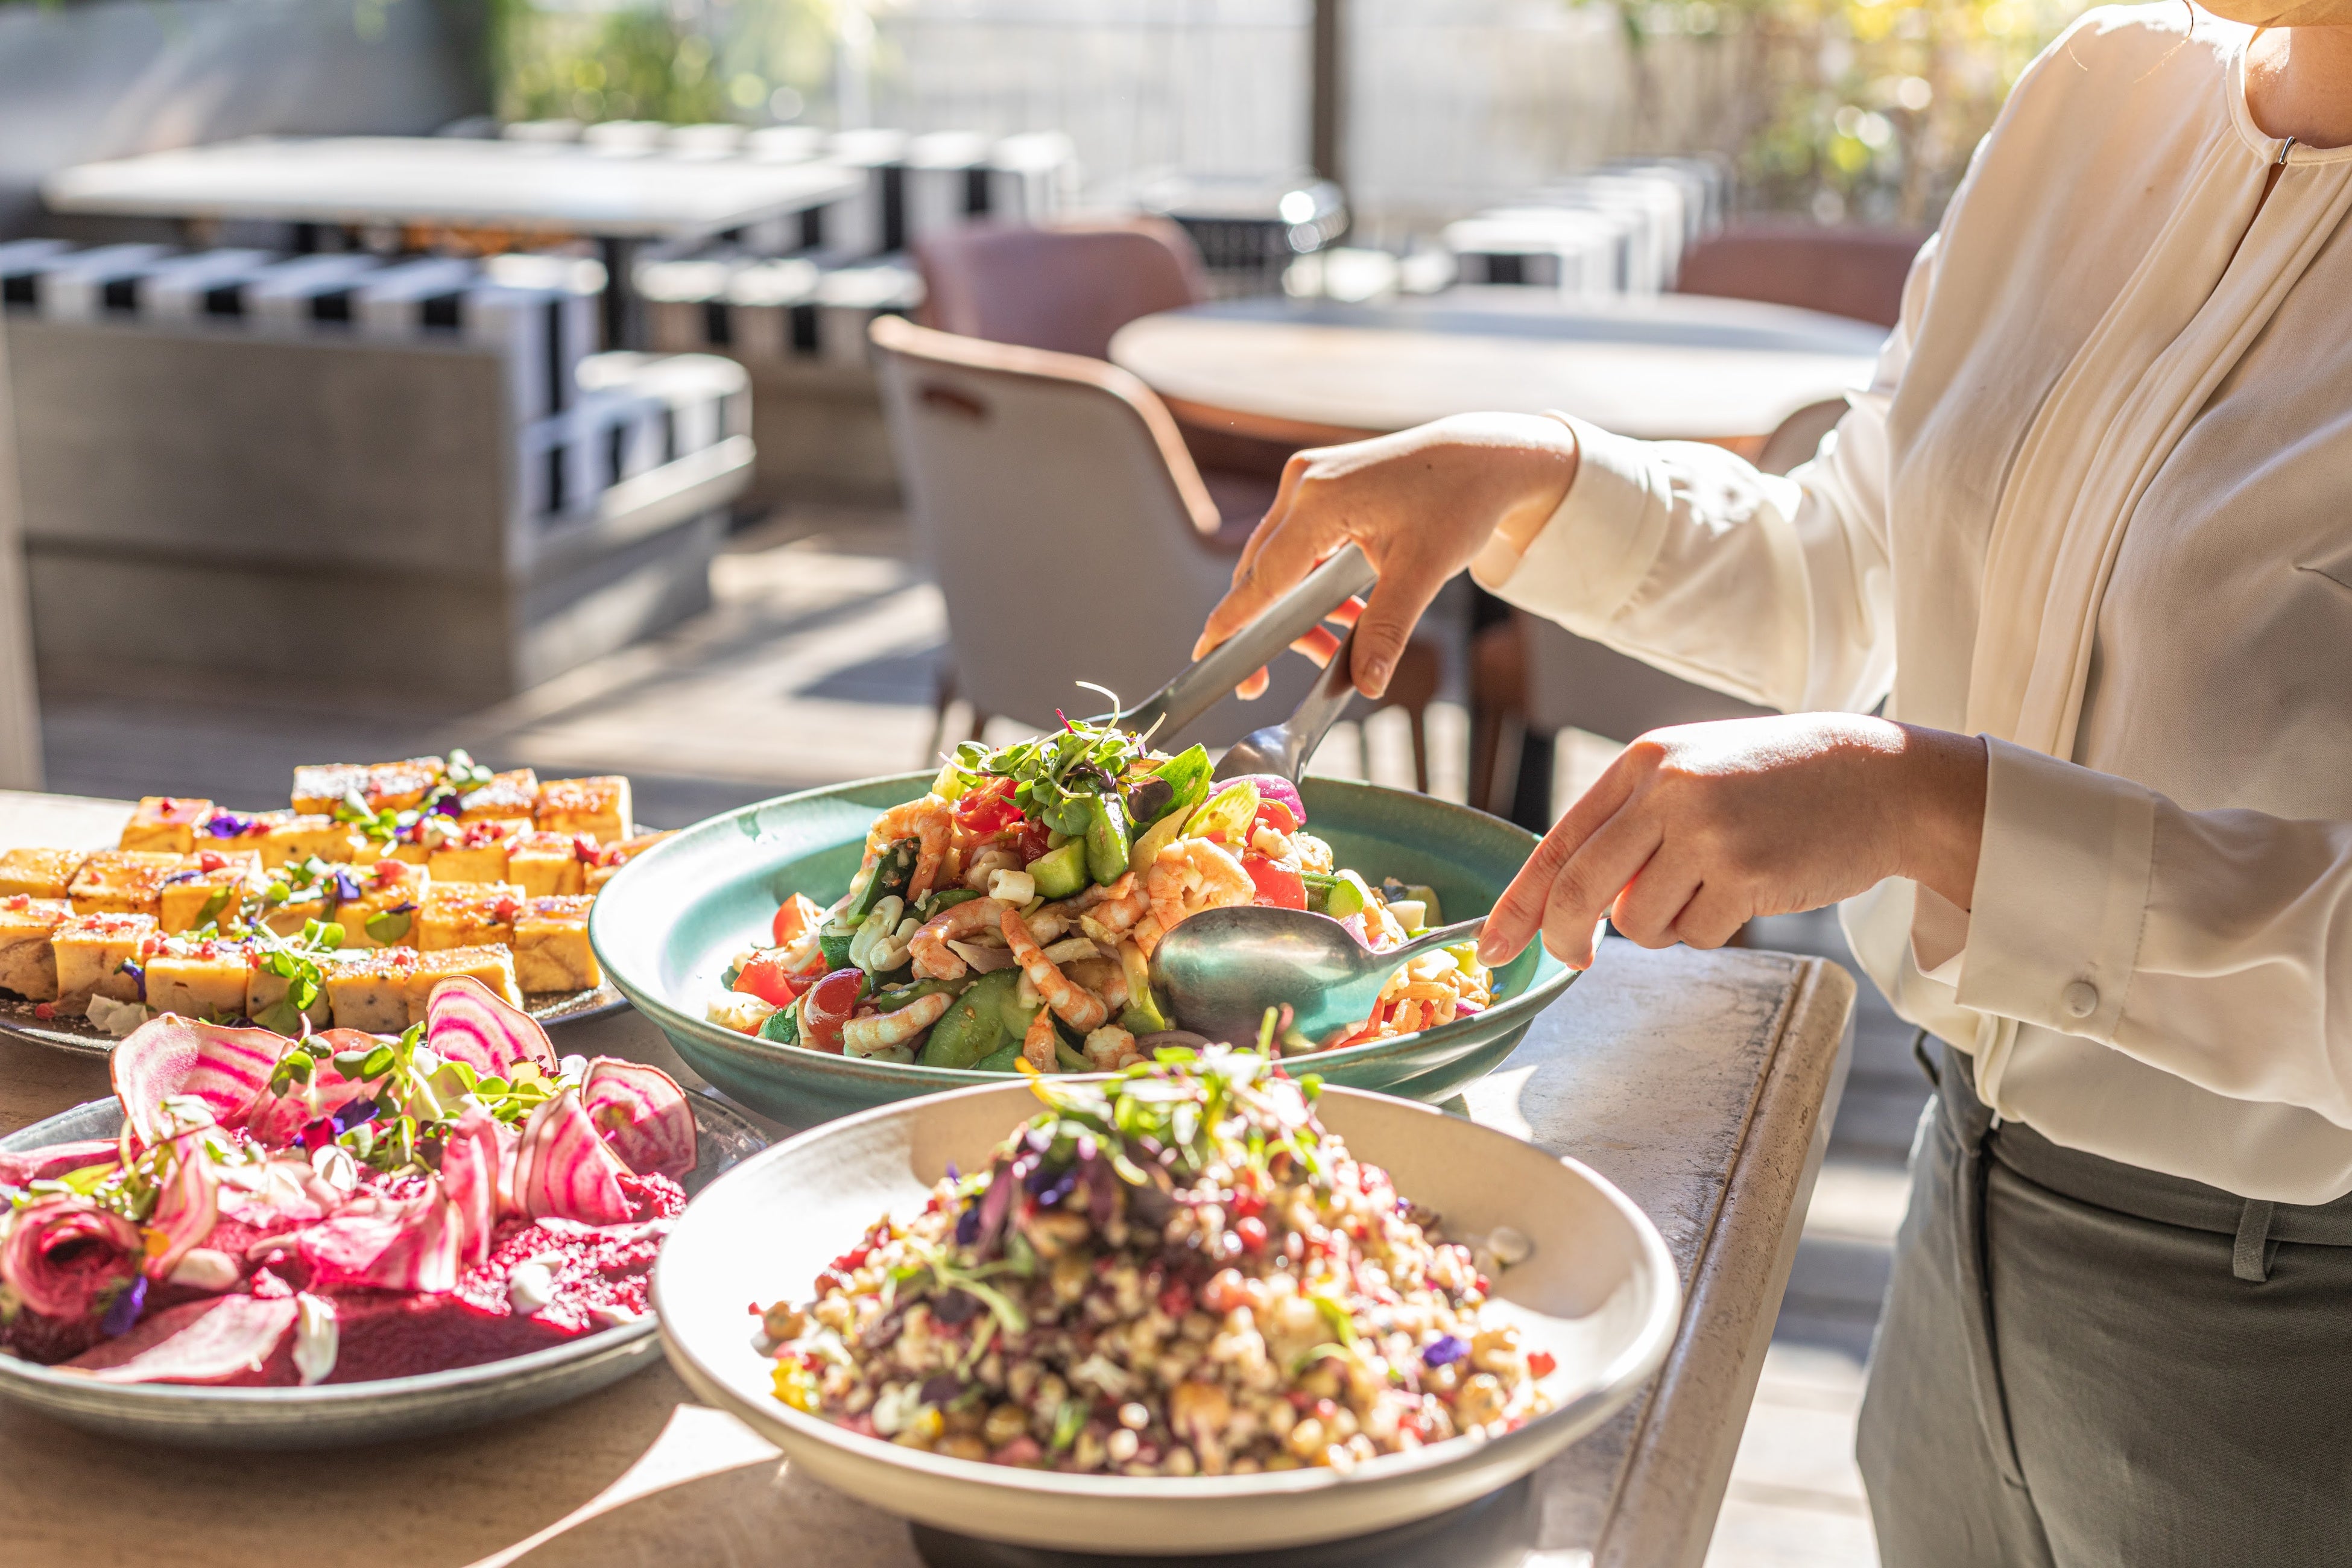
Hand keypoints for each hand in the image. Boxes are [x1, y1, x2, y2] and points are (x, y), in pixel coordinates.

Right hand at [1194, 413, 1578, 699]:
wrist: (1485, 458)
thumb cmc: (1459, 501)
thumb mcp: (1425, 571)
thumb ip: (1387, 630)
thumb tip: (1367, 685)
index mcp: (1320, 500)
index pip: (1263, 575)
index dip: (1232, 620)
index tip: (1205, 654)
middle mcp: (1303, 484)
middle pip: (1262, 572)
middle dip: (1269, 630)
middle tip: (1263, 682)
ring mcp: (1309, 481)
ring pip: (1280, 563)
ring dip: (1300, 611)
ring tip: (1336, 650)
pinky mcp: (1321, 486)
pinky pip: (1300, 546)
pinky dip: (1315, 585)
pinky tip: (1349, 613)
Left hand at [1476, 715, 1987, 969]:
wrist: (1880, 780)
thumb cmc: (1779, 781)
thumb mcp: (1694, 771)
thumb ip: (1632, 822)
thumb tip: (1575, 900)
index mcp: (1643, 761)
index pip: (1558, 842)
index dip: (1518, 902)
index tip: (1489, 946)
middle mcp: (1667, 790)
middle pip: (1581, 890)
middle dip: (1566, 936)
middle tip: (1573, 959)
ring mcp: (1706, 831)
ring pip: (1640, 922)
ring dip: (1665, 925)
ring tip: (1712, 884)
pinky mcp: (1746, 873)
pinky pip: (1695, 935)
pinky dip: (1711, 928)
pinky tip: (1749, 889)